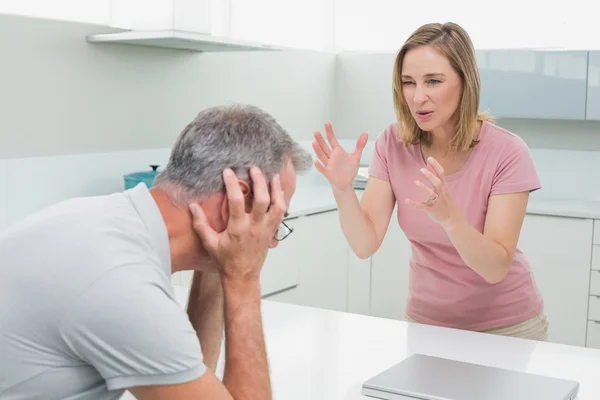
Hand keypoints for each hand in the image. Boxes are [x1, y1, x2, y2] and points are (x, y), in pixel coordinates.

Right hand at [189, 167, 284, 282]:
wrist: (243, 275)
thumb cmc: (226, 260)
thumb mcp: (210, 243)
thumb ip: (201, 224)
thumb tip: (193, 206)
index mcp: (238, 228)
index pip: (236, 201)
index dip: (232, 184)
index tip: (228, 171)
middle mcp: (255, 227)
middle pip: (263, 200)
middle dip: (259, 182)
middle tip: (254, 169)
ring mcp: (266, 229)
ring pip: (277, 206)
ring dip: (276, 189)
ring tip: (272, 176)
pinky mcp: (272, 231)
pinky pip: (281, 214)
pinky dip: (281, 200)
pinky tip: (278, 190)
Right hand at [312, 121, 367, 192]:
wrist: (346, 183)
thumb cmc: (349, 170)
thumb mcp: (356, 156)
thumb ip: (359, 145)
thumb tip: (365, 134)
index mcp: (337, 151)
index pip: (332, 139)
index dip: (329, 131)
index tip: (327, 122)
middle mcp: (331, 157)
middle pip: (324, 146)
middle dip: (320, 139)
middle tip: (316, 131)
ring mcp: (329, 165)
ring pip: (322, 156)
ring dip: (318, 150)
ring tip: (314, 142)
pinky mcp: (328, 173)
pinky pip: (323, 169)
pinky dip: (319, 166)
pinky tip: (316, 161)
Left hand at [405, 157, 459, 228]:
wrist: (451, 218)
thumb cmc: (444, 200)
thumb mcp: (442, 187)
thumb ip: (435, 176)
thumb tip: (428, 164)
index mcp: (444, 187)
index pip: (441, 174)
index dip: (436, 166)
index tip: (429, 158)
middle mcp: (441, 193)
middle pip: (437, 183)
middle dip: (430, 176)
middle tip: (421, 169)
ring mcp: (437, 202)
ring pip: (431, 194)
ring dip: (424, 188)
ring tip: (415, 182)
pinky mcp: (431, 210)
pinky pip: (422, 207)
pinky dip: (414, 204)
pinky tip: (406, 201)